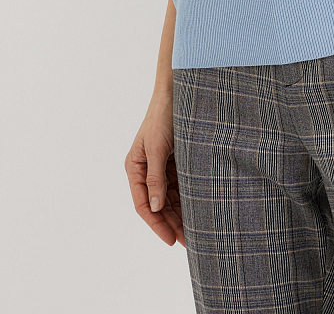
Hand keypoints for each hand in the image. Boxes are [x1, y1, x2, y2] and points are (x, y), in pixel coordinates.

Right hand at [125, 89, 185, 246]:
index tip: (171, 240)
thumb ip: (155, 178)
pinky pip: (180, 185)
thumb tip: (156, 207)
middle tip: (188, 242)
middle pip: (158, 204)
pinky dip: (187, 198)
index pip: (143, 203)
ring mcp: (161, 166)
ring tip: (195, 233)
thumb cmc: (163, 115)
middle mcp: (146, 169)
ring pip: (170, 197)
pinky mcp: (176, 160)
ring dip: (180, 214)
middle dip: (171, 224)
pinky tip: (198, 211)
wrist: (178, 91)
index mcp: (135, 167)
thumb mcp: (157, 148)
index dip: (156, 224)